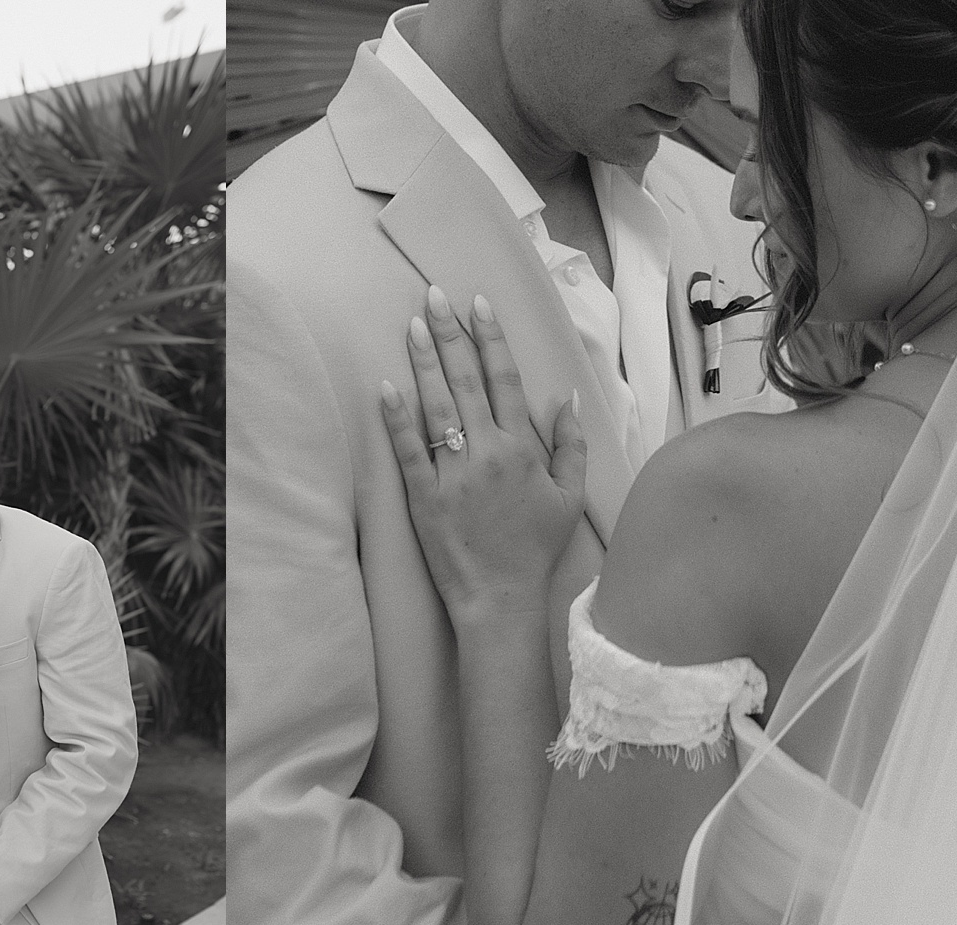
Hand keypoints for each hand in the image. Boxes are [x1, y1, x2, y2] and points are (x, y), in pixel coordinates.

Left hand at [380, 287, 586, 616]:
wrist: (501, 598)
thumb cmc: (534, 548)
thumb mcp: (569, 496)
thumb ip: (570, 445)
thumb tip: (566, 398)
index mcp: (522, 448)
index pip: (505, 379)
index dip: (490, 338)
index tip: (478, 303)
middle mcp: (487, 453)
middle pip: (466, 381)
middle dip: (450, 334)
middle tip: (435, 295)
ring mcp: (452, 474)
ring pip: (437, 406)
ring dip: (424, 362)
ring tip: (412, 325)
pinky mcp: (423, 496)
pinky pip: (408, 450)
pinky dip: (397, 418)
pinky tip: (386, 386)